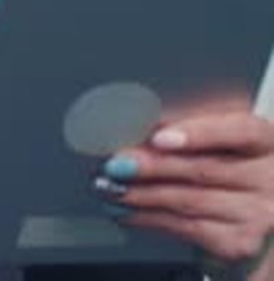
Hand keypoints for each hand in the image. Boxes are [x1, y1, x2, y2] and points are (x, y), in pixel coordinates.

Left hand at [94, 105, 273, 274]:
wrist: (263, 220)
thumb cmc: (239, 170)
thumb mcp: (232, 143)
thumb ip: (201, 132)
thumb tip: (146, 126)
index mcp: (267, 141)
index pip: (239, 131)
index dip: (198, 133)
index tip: (159, 136)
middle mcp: (269, 178)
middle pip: (203, 169)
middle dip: (151, 165)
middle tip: (116, 161)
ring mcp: (258, 214)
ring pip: (189, 200)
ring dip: (142, 194)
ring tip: (111, 186)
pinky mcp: (240, 243)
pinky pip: (187, 228)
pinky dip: (151, 219)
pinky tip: (129, 211)